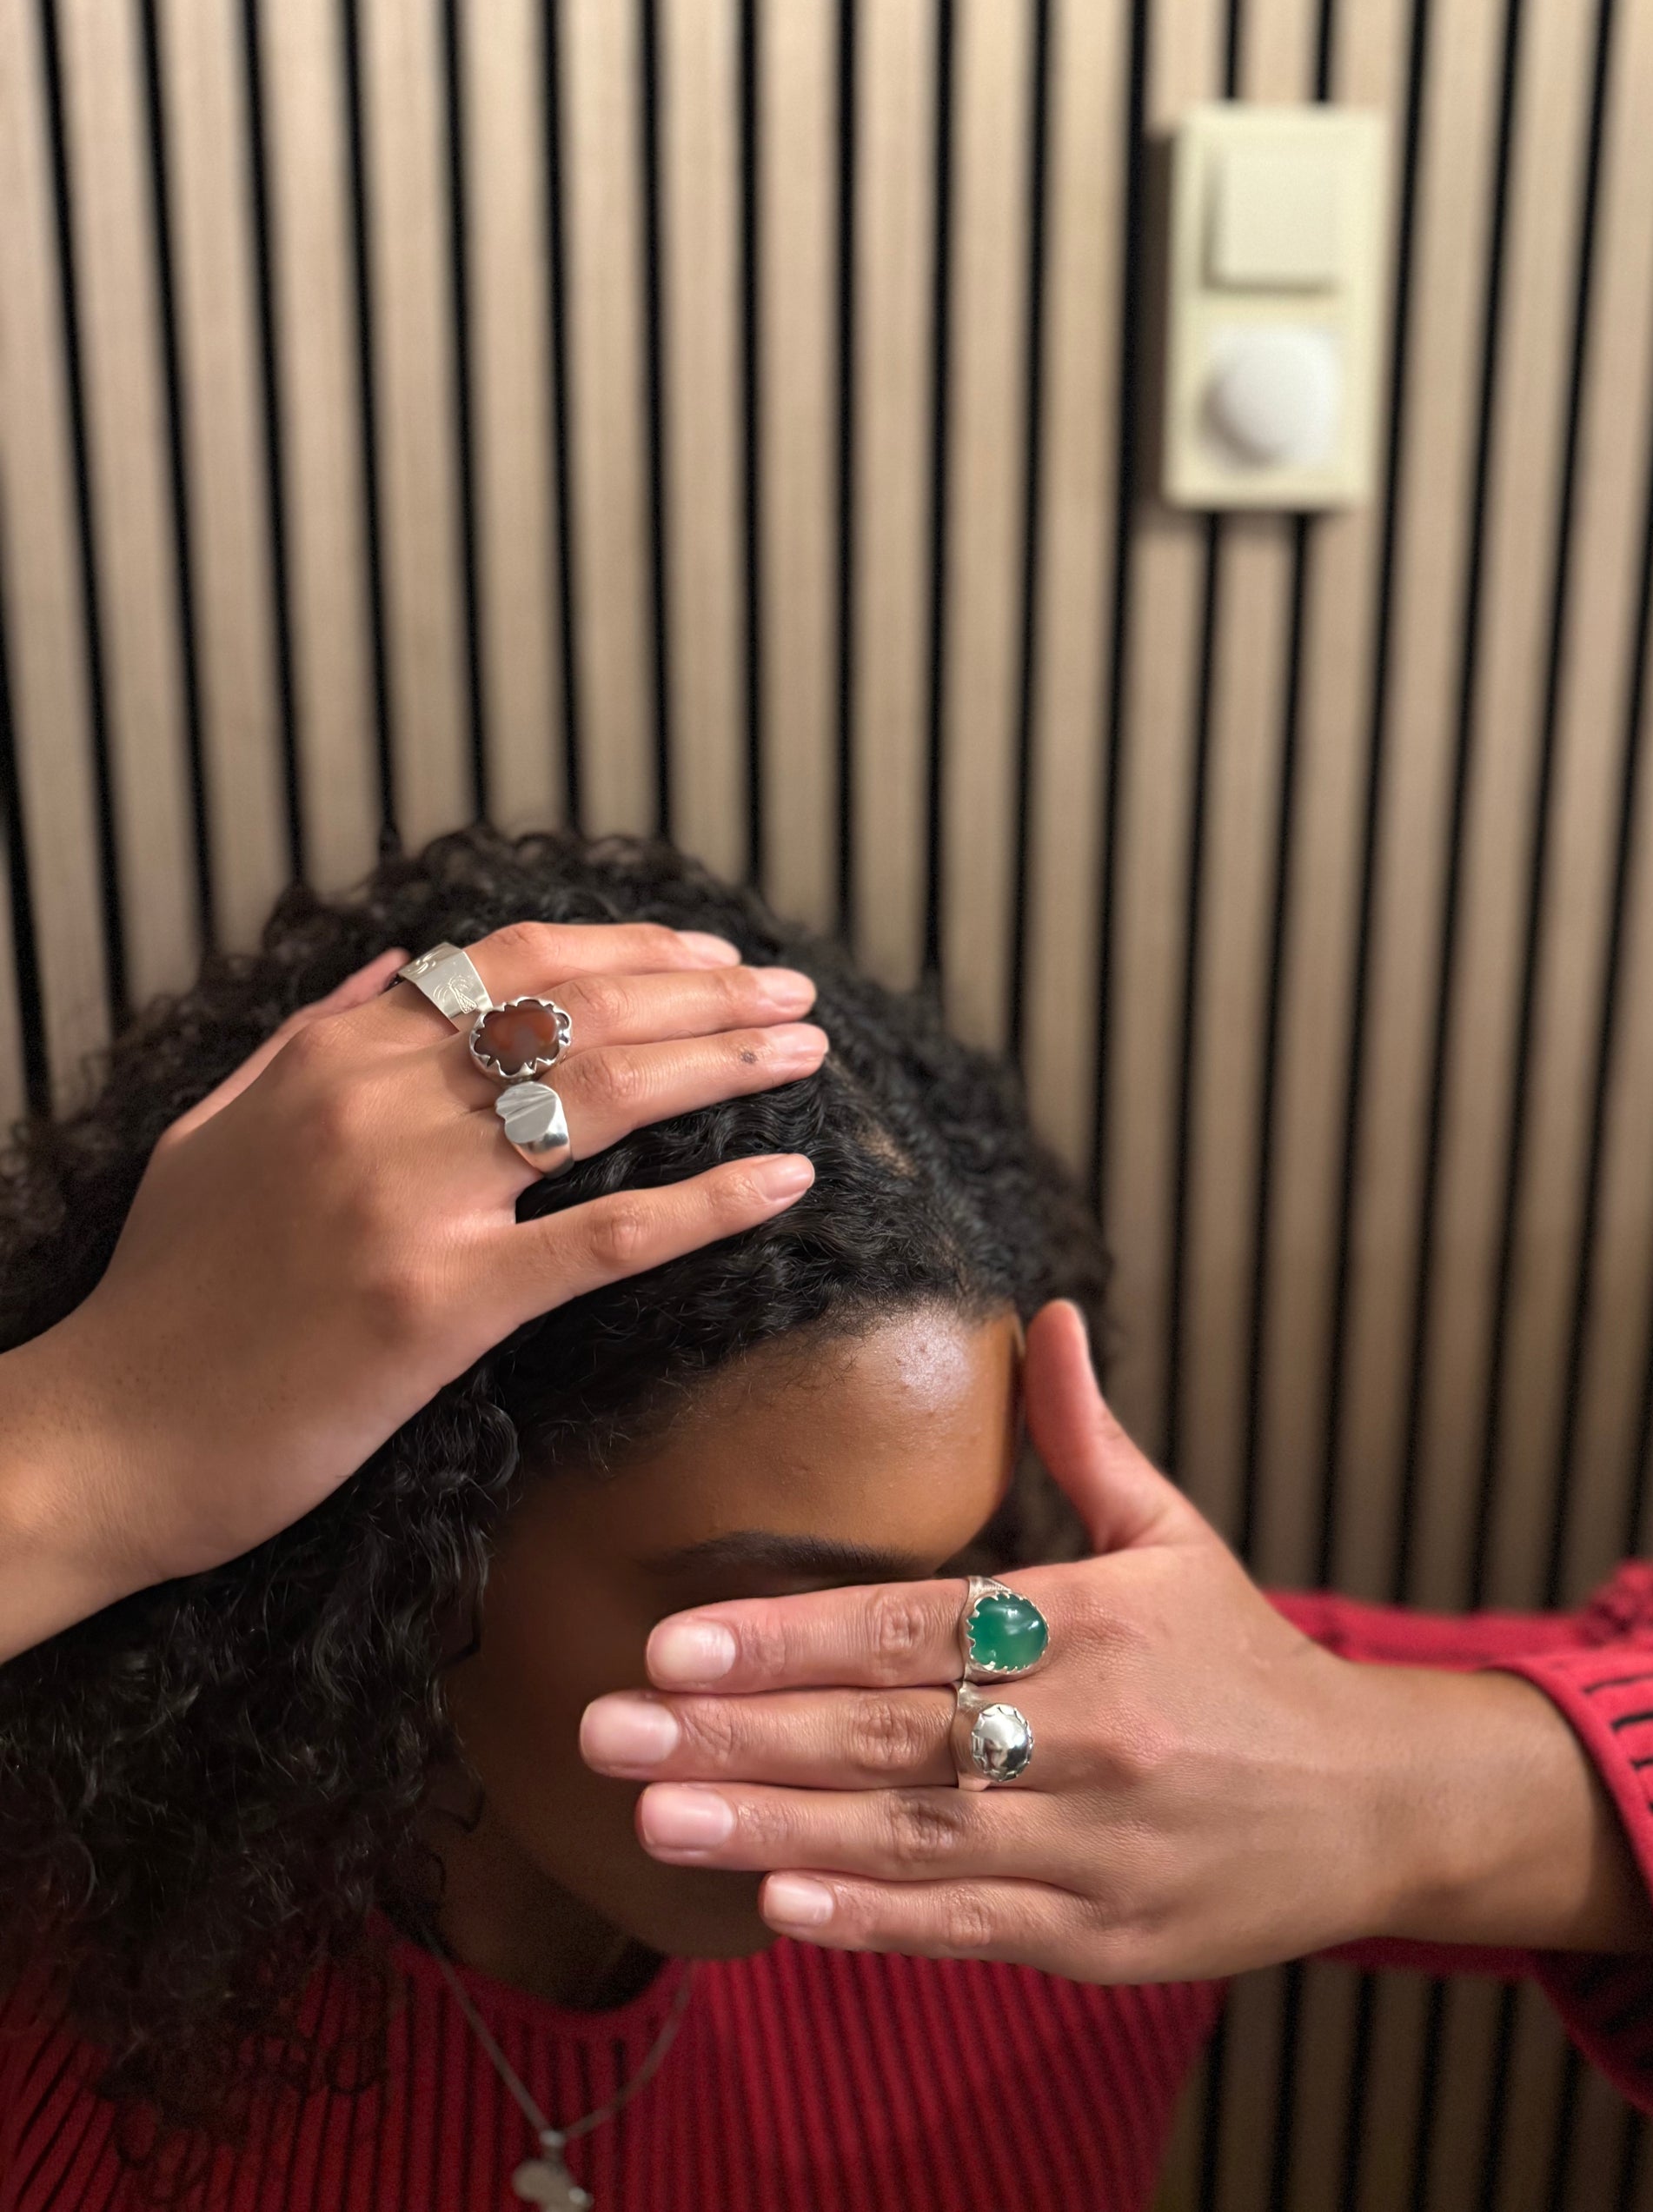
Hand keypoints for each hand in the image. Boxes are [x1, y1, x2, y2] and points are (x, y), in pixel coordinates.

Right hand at [0, 920, 824, 1651]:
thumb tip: (396, 961)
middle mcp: (377, 1105)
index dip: (631, 948)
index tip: (710, 958)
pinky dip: (709, 1203)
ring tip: (807, 1049)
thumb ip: (307, 1033)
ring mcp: (411, 1202)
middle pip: (583, 1012)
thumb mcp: (215, 1128)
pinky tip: (786, 1177)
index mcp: (330, 1054)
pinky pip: (604, 1238)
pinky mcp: (439, 1307)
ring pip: (607, 1094)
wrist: (112, 1438)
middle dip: (708, 993)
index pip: (512, 962)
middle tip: (794, 996)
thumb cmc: (166, 1294)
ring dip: (728, 1061)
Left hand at [580, 1303, 1652, 1977]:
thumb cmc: (1243, 1661)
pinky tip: (775, 1909)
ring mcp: (1099, 1848)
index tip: (674, 1637)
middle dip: (739, 1732)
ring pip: (913, 1841)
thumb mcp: (1175, 1534)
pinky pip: (971, 1928)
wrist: (1376, 1804)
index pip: (917, 1626)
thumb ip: (1086, 1437)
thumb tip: (1042, 1317)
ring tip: (654, 1814)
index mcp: (1101, 1622)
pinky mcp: (1105, 1939)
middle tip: (607, 1727)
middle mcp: (1096, 1736)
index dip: (791, 1636)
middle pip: (892, 1735)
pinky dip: (874, 1925)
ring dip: (773, 1829)